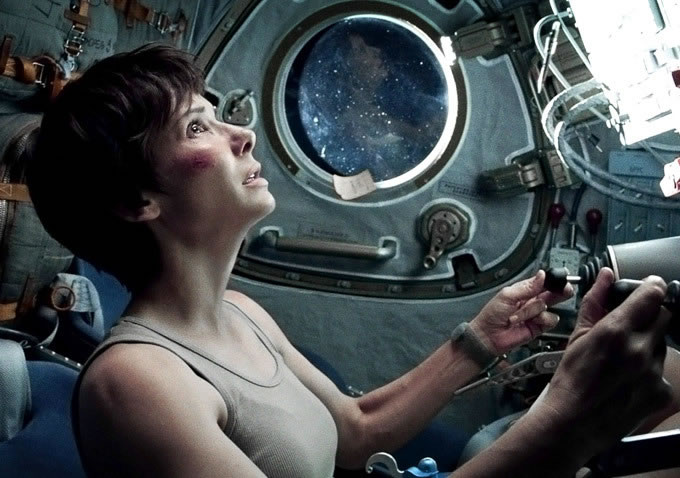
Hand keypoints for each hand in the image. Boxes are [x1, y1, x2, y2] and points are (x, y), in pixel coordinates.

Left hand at [469, 270, 572, 355]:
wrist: (489, 336)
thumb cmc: (492, 315)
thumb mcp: (507, 295)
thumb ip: (527, 287)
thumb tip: (541, 275)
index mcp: (523, 290)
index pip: (542, 281)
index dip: (552, 279)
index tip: (560, 278)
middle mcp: (531, 301)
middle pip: (552, 292)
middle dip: (559, 290)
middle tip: (565, 289)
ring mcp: (536, 313)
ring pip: (547, 305)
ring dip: (534, 310)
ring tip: (520, 314)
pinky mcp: (539, 326)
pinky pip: (550, 319)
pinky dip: (542, 319)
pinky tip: (532, 321)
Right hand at [539, 268, 672, 457]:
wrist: (573, 423)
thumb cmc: (570, 380)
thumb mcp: (577, 336)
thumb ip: (595, 302)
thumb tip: (605, 277)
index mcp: (616, 330)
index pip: (653, 294)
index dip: (652, 288)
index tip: (650, 288)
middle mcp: (639, 349)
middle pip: (665, 316)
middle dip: (650, 317)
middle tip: (631, 328)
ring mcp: (653, 372)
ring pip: (661, 345)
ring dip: (648, 346)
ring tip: (624, 362)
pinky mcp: (662, 392)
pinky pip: (662, 372)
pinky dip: (649, 373)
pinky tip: (629, 381)